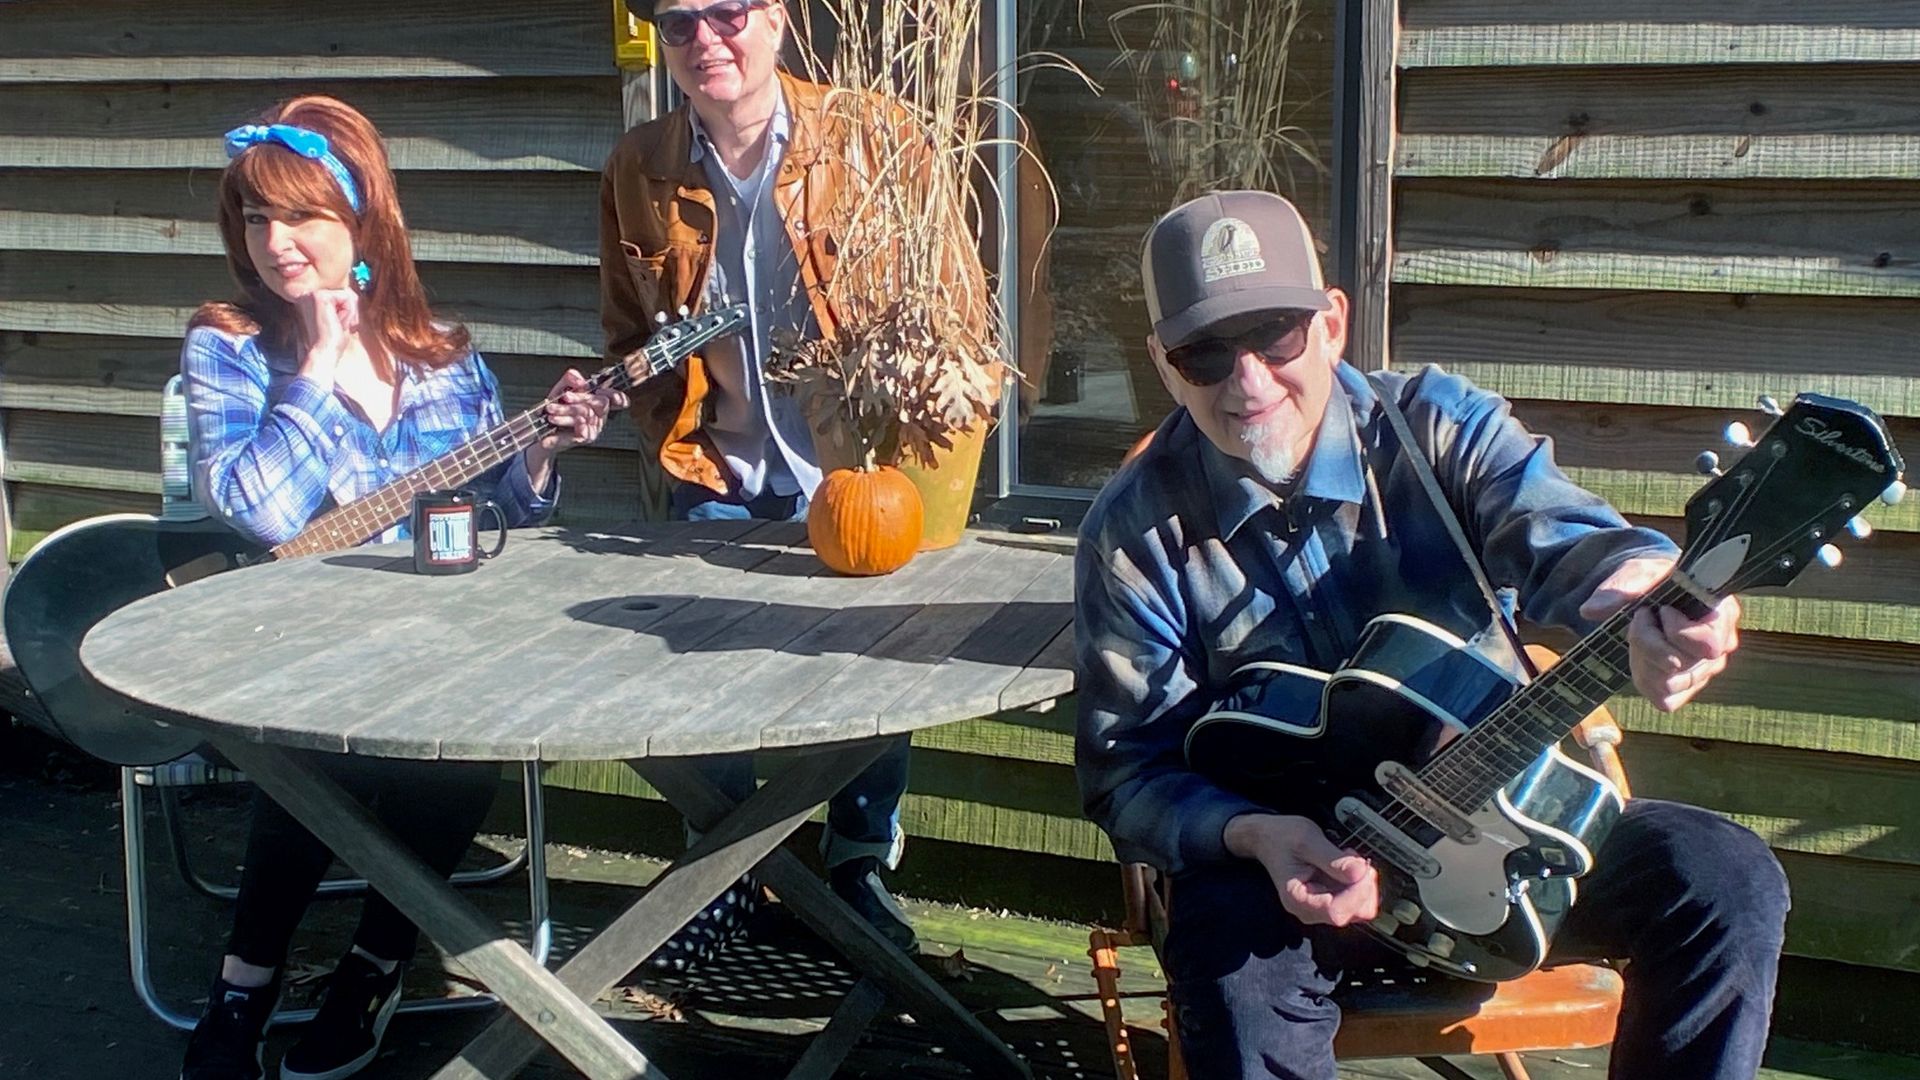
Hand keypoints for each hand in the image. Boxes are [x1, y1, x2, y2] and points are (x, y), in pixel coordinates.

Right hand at [293, 288, 359, 382]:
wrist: (323, 353)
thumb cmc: (331, 342)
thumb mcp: (338, 318)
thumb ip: (341, 303)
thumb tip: (350, 292)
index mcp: (310, 300)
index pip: (339, 295)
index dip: (347, 312)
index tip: (338, 327)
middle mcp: (308, 294)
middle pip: (345, 293)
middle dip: (349, 312)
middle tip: (338, 327)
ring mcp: (312, 294)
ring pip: (347, 294)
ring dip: (349, 313)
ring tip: (336, 325)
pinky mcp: (319, 296)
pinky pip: (347, 297)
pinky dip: (348, 312)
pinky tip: (336, 323)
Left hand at [522, 370, 627, 491]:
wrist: (541, 429)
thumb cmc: (555, 409)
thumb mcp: (562, 387)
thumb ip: (572, 377)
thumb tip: (582, 382)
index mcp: (597, 403)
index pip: (617, 399)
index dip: (615, 394)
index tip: (600, 391)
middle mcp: (600, 416)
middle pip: (602, 403)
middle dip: (580, 397)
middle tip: (564, 397)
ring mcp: (595, 427)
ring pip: (587, 413)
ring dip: (564, 410)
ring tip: (550, 409)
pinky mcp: (585, 438)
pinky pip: (581, 427)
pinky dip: (565, 421)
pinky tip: (555, 420)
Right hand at [1224, 813, 1378, 927]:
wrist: (1269, 838)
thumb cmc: (1282, 838)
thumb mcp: (1306, 840)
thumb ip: (1332, 859)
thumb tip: (1359, 872)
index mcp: (1297, 900)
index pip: (1336, 912)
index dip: (1356, 893)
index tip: (1363, 868)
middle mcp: (1309, 910)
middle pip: (1352, 914)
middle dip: (1362, 886)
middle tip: (1355, 858)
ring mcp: (1321, 908)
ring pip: (1358, 909)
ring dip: (1362, 883)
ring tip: (1348, 859)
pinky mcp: (1330, 901)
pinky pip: (1356, 901)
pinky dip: (1359, 883)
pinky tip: (1348, 866)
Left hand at [1579, 555, 1739, 710]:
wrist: (1650, 594)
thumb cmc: (1652, 582)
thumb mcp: (1638, 573)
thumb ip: (1621, 588)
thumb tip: (1589, 611)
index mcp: (1722, 614)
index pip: (1707, 644)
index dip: (1676, 631)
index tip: (1659, 610)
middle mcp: (1722, 646)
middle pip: (1680, 666)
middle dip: (1648, 643)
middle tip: (1642, 619)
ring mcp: (1707, 670)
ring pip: (1669, 685)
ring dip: (1643, 660)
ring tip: (1642, 636)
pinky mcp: (1689, 688)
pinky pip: (1665, 700)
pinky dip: (1646, 680)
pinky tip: (1643, 657)